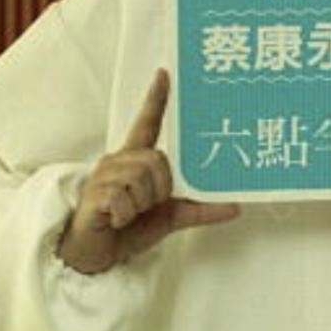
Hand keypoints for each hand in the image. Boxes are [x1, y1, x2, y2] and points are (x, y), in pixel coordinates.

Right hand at [56, 69, 239, 273]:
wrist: (94, 256)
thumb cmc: (129, 230)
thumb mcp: (171, 217)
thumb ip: (200, 209)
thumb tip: (236, 206)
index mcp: (136, 160)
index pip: (147, 123)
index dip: (156, 99)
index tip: (164, 74)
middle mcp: (119, 160)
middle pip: (157, 159)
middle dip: (160, 188)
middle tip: (147, 206)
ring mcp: (105, 175)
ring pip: (143, 177)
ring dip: (143, 203)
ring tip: (128, 214)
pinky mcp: (95, 193)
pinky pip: (125, 198)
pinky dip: (127, 215)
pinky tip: (116, 220)